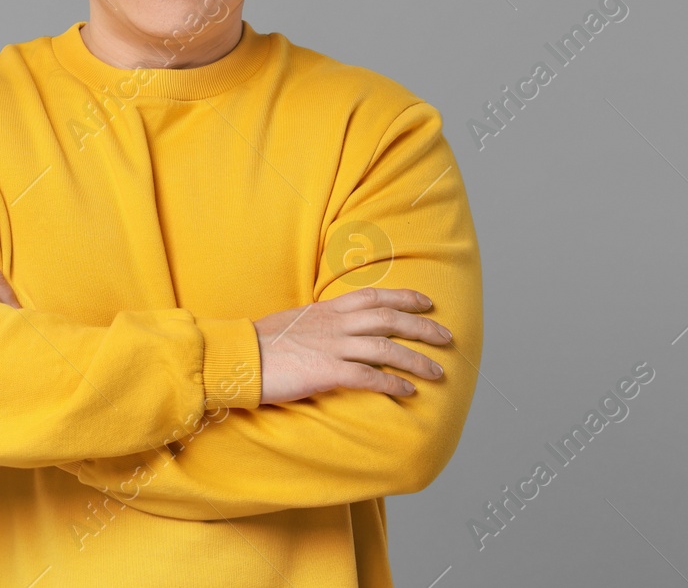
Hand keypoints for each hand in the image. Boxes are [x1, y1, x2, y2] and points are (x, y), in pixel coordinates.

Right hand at [254, 286, 449, 404]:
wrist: (240, 356)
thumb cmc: (263, 342)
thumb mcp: (297, 321)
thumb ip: (321, 322)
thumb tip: (336, 326)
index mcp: (328, 309)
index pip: (375, 297)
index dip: (405, 297)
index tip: (427, 302)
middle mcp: (336, 324)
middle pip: (390, 320)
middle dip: (423, 328)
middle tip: (447, 338)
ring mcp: (333, 347)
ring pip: (386, 348)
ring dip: (416, 360)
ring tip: (437, 372)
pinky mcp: (327, 372)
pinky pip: (369, 377)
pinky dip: (392, 383)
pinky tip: (408, 391)